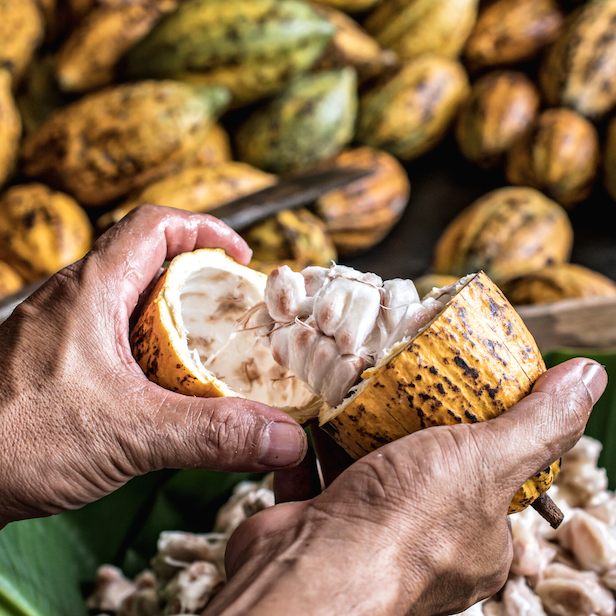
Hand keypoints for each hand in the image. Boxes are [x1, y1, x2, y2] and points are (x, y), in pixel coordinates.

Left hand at [0, 205, 306, 528]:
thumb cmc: (11, 441)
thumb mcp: (130, 433)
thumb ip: (212, 434)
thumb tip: (282, 436)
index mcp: (91, 290)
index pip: (154, 224)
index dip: (205, 229)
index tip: (241, 256)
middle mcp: (73, 299)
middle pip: (147, 260)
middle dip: (198, 279)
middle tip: (232, 311)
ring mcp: (60, 330)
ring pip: (130, 300)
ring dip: (173, 316)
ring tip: (207, 349)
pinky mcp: (54, 360)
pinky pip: (112, 334)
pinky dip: (148, 347)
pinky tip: (162, 385)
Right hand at [207, 358, 606, 615]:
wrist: (307, 570)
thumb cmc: (403, 529)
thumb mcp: (486, 462)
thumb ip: (537, 425)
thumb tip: (587, 379)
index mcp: (479, 539)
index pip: (492, 474)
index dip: (482, 428)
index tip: (465, 389)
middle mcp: (426, 541)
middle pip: (427, 462)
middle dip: (415, 422)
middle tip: (407, 380)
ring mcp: (369, 529)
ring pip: (371, 463)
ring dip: (363, 427)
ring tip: (362, 387)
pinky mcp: (323, 517)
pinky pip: (324, 468)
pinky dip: (322, 440)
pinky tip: (321, 413)